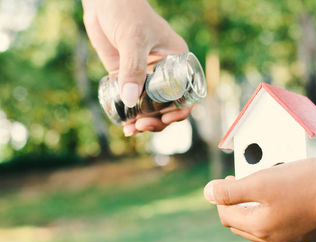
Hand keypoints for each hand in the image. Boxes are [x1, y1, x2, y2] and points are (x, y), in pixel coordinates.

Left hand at [82, 0, 189, 134]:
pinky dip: (130, 114)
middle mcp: (165, 72)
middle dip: (158, 120)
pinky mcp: (128, 77)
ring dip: (145, 121)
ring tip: (131, 130)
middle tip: (142, 125)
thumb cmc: (126, 12)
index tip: (166, 120)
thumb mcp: (133, 39)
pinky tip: (124, 125)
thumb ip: (132, 67)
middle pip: (168, 105)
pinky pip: (133, 100)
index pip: (186, 93)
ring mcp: (146, 76)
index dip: (180, 111)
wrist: (103, 1)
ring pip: (151, 106)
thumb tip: (130, 100)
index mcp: (178, 61)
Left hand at [203, 159, 315, 241]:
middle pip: (239, 223)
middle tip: (238, 183)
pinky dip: (267, 214)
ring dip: (249, 209)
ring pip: (257, 226)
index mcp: (258, 227)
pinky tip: (275, 200)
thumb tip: (207, 193)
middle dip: (233, 203)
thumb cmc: (305, 184)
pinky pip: (274, 228)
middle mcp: (271, 239)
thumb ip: (231, 191)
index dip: (221, 195)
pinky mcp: (302, 235)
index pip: (225, 214)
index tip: (227, 178)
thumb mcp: (260, 182)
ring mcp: (288, 240)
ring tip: (255, 190)